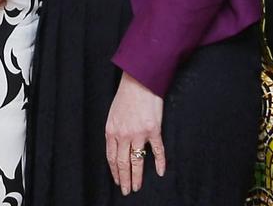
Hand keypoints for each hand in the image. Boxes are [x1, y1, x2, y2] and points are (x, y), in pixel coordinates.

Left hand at [105, 72, 165, 194]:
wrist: (139, 82)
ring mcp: (139, 133)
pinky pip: (158, 151)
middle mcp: (124, 134)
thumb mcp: (113, 114)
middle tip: (127, 191)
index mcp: (111, 130)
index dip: (114, 171)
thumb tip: (117, 147)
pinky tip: (160, 172)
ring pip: (137, 161)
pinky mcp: (154, 130)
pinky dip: (160, 163)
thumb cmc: (125, 96)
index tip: (117, 181)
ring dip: (137, 176)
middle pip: (123, 162)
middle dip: (124, 179)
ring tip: (137, 187)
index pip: (111, 157)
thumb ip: (115, 131)